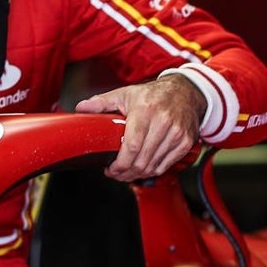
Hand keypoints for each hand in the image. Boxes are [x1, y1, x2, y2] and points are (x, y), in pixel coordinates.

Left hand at [74, 74, 204, 180]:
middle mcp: (163, 123)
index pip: (132, 146)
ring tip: (126, 172)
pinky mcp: (185, 143)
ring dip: (137, 175)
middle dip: (125, 173)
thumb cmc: (153, 94)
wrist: (185, 91)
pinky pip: (165, 166)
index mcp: (145, 111)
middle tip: (115, 173)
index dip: (120, 164)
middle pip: (141, 161)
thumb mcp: (125, 94)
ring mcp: (177, 134)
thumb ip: (101, 102)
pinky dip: (151, 171)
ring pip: (153, 167)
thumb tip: (81, 108)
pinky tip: (142, 169)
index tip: (110, 169)